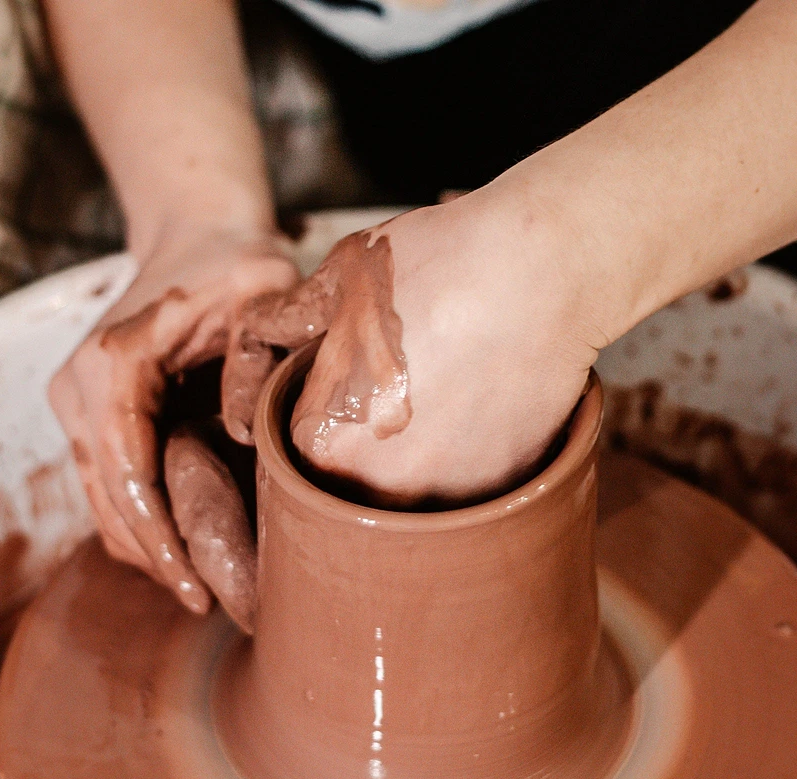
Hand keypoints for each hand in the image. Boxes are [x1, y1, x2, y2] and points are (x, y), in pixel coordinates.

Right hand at [49, 222, 297, 626]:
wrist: (193, 237)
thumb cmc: (233, 264)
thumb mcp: (261, 292)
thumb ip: (256, 356)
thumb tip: (242, 440)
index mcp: (113, 364)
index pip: (128, 474)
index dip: (159, 538)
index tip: (194, 586)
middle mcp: (79, 387)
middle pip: (108, 498)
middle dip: (153, 556)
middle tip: (203, 603)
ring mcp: (77, 402)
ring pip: (101, 500)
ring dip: (142, 548)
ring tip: (194, 590)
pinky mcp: (91, 414)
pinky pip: (107, 483)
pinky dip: (136, 522)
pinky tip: (175, 552)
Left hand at [241, 188, 603, 506]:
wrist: (541, 270)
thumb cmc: (436, 265)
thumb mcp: (339, 280)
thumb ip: (285, 320)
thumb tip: (255, 331)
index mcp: (324, 442)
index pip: (307, 454)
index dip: (331, 414)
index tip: (354, 389)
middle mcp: (378, 486)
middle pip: (360, 481)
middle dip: (372, 442)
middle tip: (406, 387)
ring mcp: (445, 496)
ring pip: (416, 491)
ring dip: (423, 457)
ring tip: (449, 393)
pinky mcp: (501, 491)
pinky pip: (471, 487)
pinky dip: (473, 457)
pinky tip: (486, 404)